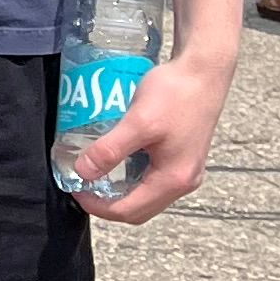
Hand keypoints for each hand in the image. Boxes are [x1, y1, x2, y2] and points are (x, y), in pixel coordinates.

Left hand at [73, 50, 231, 224]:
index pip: (130, 210)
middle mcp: (184, 181)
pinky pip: (153, 178)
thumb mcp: (137, 122)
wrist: (204, 69)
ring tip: (95, 174)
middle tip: (83, 186)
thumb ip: (110, 150)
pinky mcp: (184, 156)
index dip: (98, 206)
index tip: (75, 190)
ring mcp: (186, 169)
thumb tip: (82, 173)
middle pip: (139, 208)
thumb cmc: (176, 93)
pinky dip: (132, 176)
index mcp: (174, 180)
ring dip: (120, 190)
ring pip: (147, 194)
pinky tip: (117, 159)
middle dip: (108, 203)